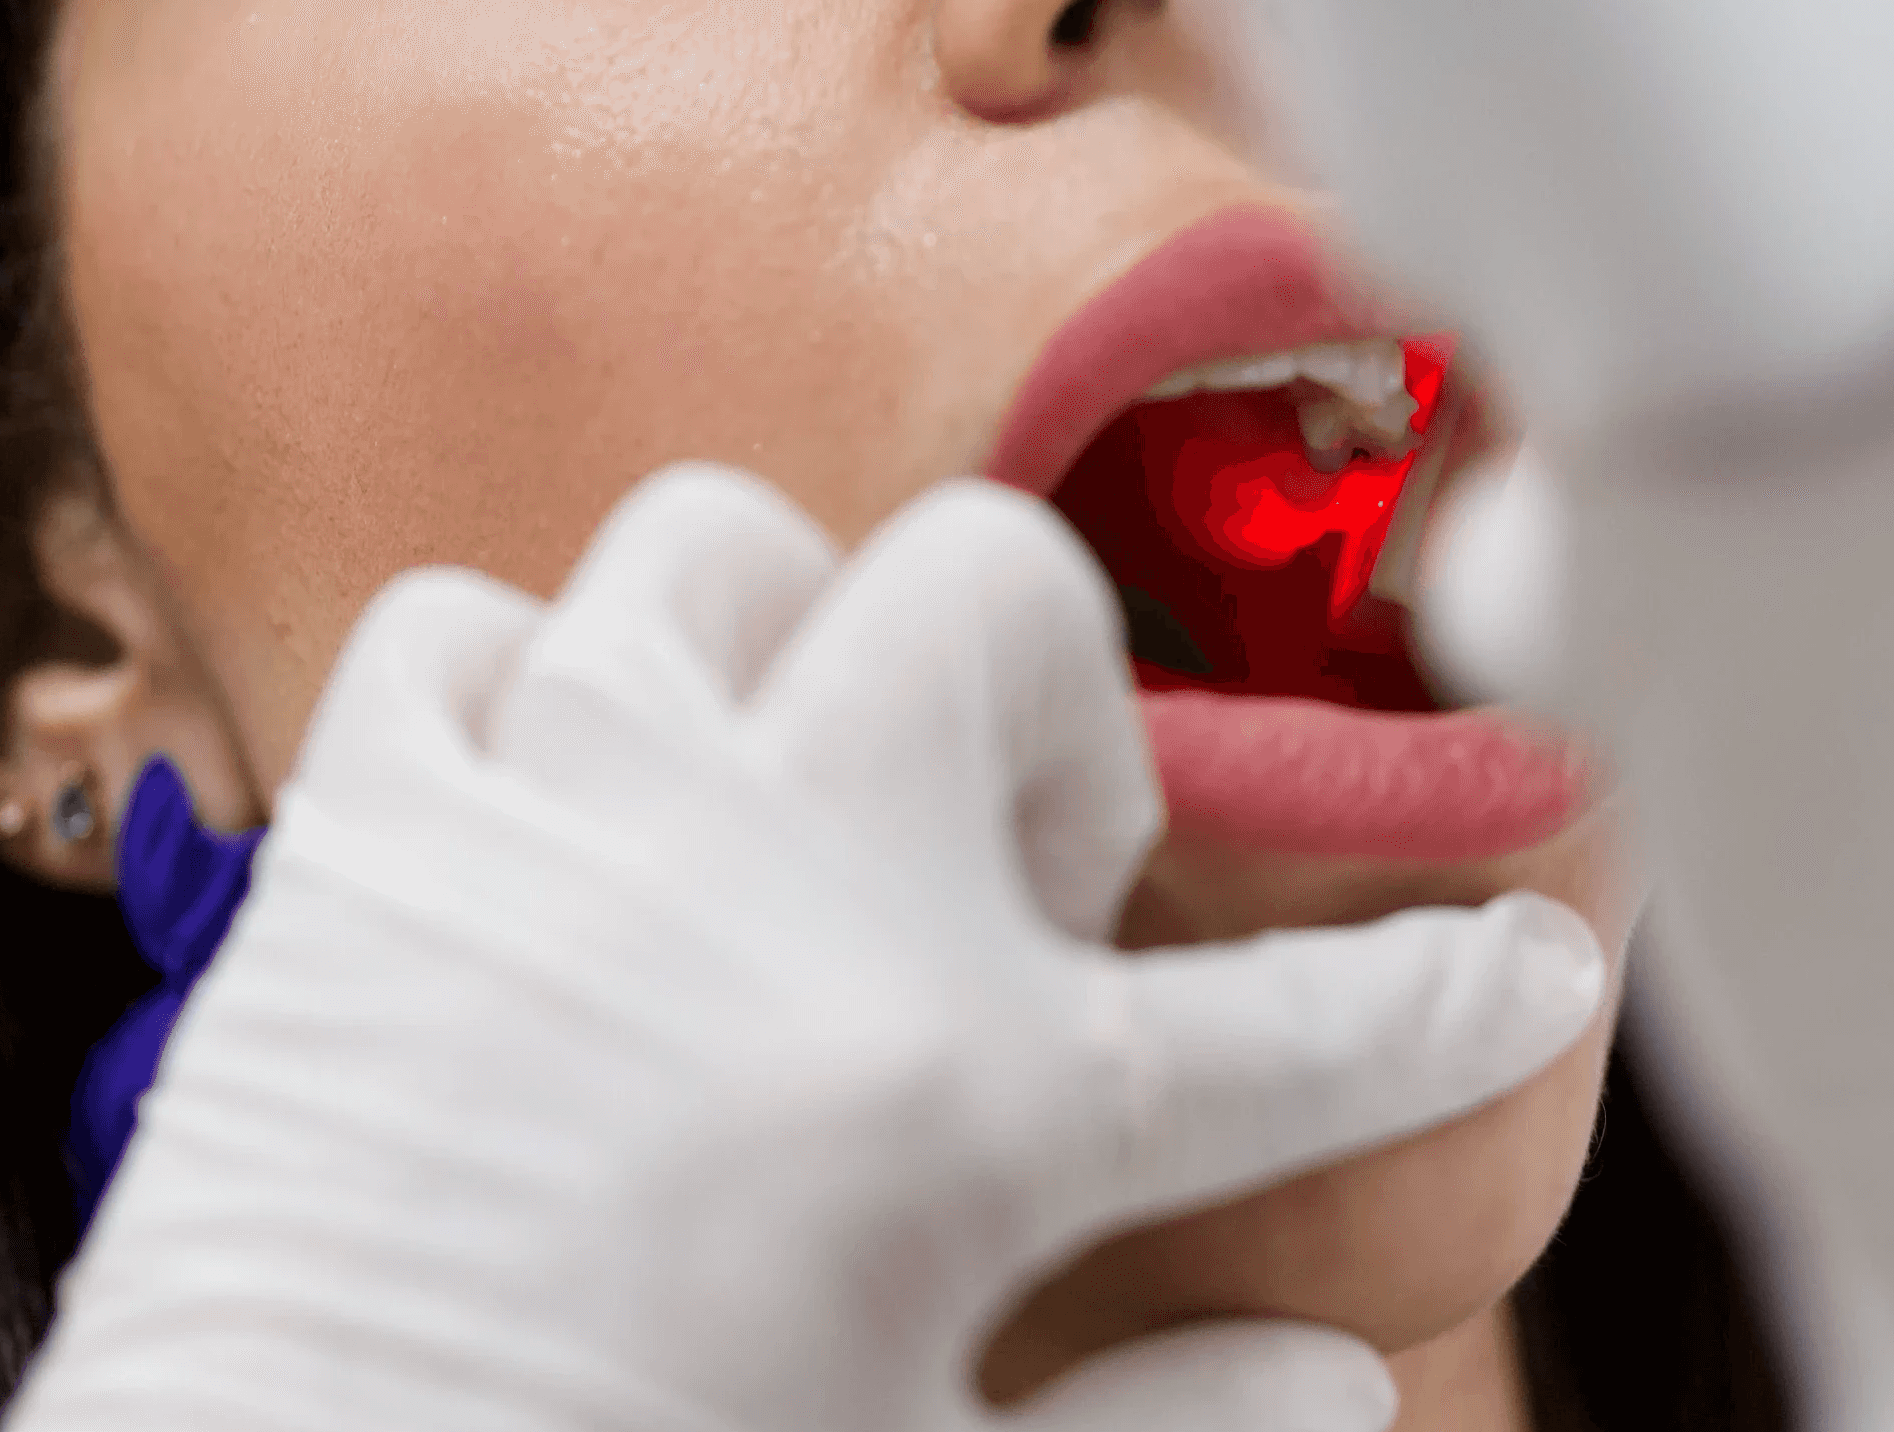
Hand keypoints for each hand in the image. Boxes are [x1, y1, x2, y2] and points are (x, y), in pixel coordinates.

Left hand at [3, 466, 1610, 1431]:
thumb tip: (1345, 1382)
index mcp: (968, 1096)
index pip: (1306, 1023)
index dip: (1454, 995)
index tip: (1527, 957)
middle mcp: (782, 886)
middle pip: (998, 593)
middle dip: (1060, 705)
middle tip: (1020, 884)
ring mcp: (562, 822)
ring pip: (723, 545)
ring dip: (787, 661)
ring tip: (781, 816)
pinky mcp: (366, 835)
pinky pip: (469, 629)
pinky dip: (528, 700)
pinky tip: (558, 836)